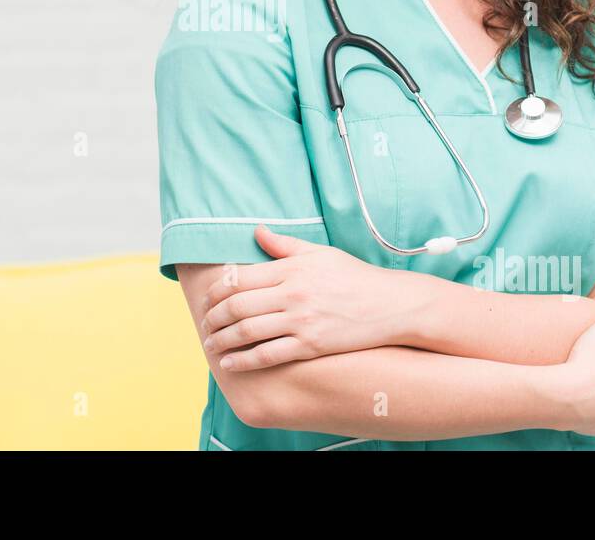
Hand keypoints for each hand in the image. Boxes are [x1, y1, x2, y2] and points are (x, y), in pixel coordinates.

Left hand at [198, 224, 401, 370]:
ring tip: (211, 345)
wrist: (390, 305)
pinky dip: (244, 360)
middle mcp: (293, 294)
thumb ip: (284, 244)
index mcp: (292, 268)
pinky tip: (231, 364)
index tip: (206, 300)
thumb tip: (256, 230)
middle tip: (204, 324)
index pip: (239, 278)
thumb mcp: (320, 253)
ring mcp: (301, 321)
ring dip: (222, 340)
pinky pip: (268, 355)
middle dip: (213, 317)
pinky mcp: (310, 345)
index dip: (216, 291)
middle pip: (237, 306)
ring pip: (247, 332)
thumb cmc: (354, 276)